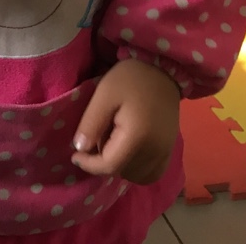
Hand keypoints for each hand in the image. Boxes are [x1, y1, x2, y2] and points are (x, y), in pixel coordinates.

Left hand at [70, 58, 180, 184]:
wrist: (162, 69)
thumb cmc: (130, 78)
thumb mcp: (104, 94)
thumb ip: (91, 123)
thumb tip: (80, 149)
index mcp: (138, 137)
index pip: (109, 166)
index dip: (89, 164)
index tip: (75, 154)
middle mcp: (155, 151)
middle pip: (122, 172)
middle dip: (104, 161)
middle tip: (98, 138)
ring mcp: (165, 152)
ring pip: (136, 176)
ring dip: (120, 166)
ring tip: (113, 142)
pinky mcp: (170, 150)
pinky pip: (152, 173)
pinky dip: (137, 169)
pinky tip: (128, 152)